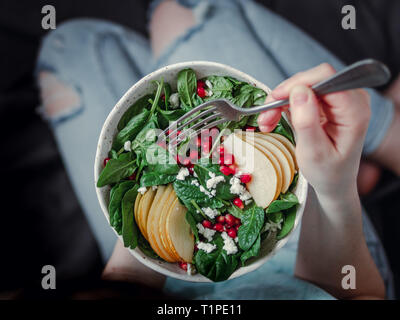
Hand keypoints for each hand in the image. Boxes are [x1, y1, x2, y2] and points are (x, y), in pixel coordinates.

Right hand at [258, 63, 370, 197]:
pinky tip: (275, 119)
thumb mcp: (313, 152)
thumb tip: (299, 91)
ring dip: (281, 101)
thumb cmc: (327, 172)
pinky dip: (285, 105)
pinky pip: (302, 93)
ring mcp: (340, 99)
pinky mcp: (328, 101)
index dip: (297, 84)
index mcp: (355, 111)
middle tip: (266, 116)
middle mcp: (351, 99)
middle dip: (285, 95)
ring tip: (267, 122)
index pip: (325, 79)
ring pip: (304, 85)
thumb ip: (307, 121)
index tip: (274, 100)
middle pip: (313, 79)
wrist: (334, 181)